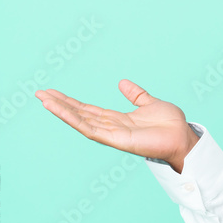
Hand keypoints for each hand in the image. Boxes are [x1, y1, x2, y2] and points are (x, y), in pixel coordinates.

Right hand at [35, 79, 199, 172]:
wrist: (182, 136)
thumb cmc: (170, 123)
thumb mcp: (149, 103)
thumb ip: (135, 94)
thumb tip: (122, 82)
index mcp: (118, 119)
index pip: (88, 109)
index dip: (71, 102)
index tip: (54, 92)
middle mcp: (111, 127)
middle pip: (80, 114)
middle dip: (60, 105)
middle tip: (40, 94)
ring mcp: (111, 134)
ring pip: (81, 121)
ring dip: (62, 111)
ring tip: (44, 100)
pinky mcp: (115, 139)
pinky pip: (90, 129)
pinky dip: (74, 120)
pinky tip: (60, 111)